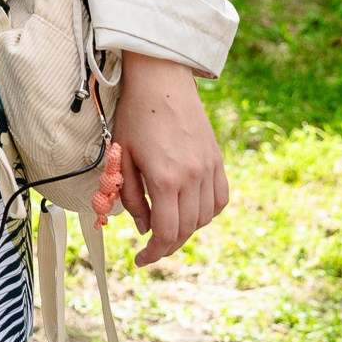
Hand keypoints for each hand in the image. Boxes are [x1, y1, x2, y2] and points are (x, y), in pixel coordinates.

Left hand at [108, 52, 229, 265]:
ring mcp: (209, 168)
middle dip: (167, 245)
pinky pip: (220, 199)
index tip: (140, 259)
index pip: (166, 232)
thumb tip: (144, 228)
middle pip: (186, 229)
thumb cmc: (134, 116)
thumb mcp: (121, 156)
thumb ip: (130, 196)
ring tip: (166, 225)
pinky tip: (191, 210)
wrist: (161, 82)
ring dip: (187, 228)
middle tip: (150, 248)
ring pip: (205, 218)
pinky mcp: (218, 160)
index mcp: (165, 178)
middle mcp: (193, 177)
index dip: (154, 252)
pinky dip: (207, 212)